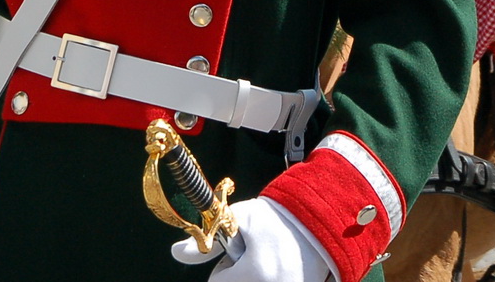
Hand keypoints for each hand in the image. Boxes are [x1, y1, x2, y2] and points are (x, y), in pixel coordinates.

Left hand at [171, 198, 331, 281]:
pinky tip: (279, 271)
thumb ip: (208, 241)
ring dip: (253, 280)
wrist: (318, 220)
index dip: (226, 269)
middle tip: (254, 259)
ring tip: (267, 264)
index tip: (241, 254)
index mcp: (257, 274)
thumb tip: (176, 253)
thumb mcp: (239, 220)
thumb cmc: (276, 218)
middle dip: (238, 278)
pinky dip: (269, 280)